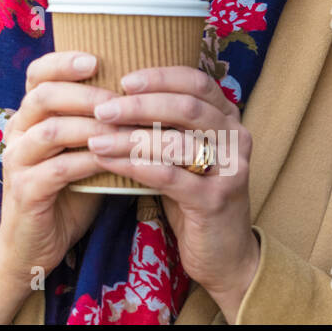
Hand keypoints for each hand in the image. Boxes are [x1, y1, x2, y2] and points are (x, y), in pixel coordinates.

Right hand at [0, 50, 117, 291]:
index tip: (95, 58)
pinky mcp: (25, 192)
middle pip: (42, 95)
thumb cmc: (67, 194)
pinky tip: (114, 160)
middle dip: (84, 93)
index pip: (37, 74)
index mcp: (28, 117)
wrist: (34, 246)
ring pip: (49, 129)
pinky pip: (57, 170)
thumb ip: (100, 124)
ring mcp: (16, 162)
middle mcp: (16, 133)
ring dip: (90, 126)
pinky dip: (89, 161)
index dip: (63, 62)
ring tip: (124, 127)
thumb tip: (148, 95)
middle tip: (119, 97)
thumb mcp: (82, 151)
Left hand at [87, 65, 259, 317]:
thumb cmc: (193, 194)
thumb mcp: (184, 152)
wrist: (225, 253)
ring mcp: (230, 170)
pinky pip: (168, 176)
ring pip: (176, 143)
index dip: (160, 77)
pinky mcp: (216, 201)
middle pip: (187, 108)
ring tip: (95, 137)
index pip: (197, 82)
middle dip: (140, 105)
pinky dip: (133, 165)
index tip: (123, 80)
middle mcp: (236, 138)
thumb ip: (165, 123)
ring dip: (130, 138)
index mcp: (229, 118)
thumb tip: (115, 92)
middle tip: (102, 108)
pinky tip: (106, 162)